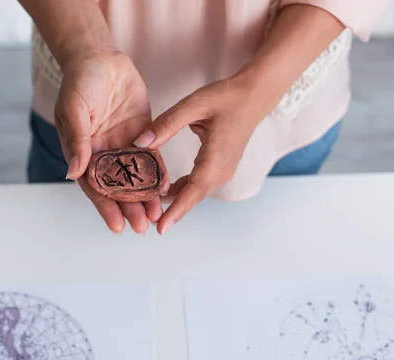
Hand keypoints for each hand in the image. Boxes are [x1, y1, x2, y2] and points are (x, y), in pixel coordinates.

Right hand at [55, 49, 167, 232]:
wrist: (101, 58)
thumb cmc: (81, 82)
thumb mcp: (74, 109)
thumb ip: (77, 140)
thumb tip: (74, 173)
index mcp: (82, 152)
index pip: (94, 186)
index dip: (105, 207)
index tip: (116, 226)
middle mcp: (103, 154)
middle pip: (117, 187)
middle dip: (129, 208)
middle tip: (142, 226)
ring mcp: (123, 145)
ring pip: (136, 177)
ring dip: (145, 197)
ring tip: (156, 215)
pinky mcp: (142, 134)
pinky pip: (151, 158)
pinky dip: (158, 174)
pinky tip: (166, 188)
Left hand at [133, 78, 266, 233]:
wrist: (253, 97)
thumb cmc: (226, 98)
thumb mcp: (194, 104)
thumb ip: (166, 124)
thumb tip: (140, 144)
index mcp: (216, 157)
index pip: (194, 190)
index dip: (177, 210)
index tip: (161, 228)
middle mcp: (221, 170)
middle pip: (192, 197)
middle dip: (170, 211)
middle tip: (144, 220)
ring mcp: (222, 171)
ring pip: (195, 193)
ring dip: (174, 201)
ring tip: (148, 207)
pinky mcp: (219, 169)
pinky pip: (198, 186)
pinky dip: (181, 191)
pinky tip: (163, 190)